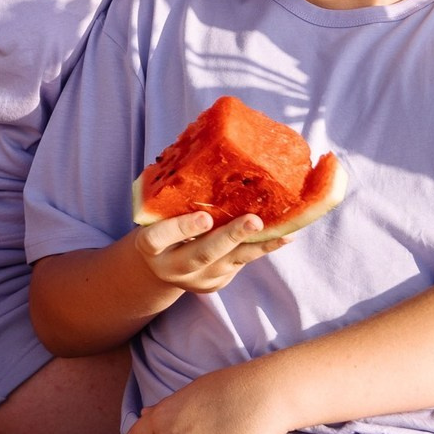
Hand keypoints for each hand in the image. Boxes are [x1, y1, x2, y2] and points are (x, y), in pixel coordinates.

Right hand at [134, 209, 289, 295]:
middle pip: (201, 255)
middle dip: (230, 237)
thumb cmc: (159, 226)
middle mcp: (172, 267)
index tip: (204, 218)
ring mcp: (196, 279)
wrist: (158, 268)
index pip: (159, 238)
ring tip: (282, 231)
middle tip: (253, 221)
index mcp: (150, 246)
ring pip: (229, 261)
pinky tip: (283, 235)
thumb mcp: (155, 215)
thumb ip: (172, 198)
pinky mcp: (215, 283)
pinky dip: (262, 247)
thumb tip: (202, 150)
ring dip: (257, 245)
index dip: (181, 229)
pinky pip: (240, 263)